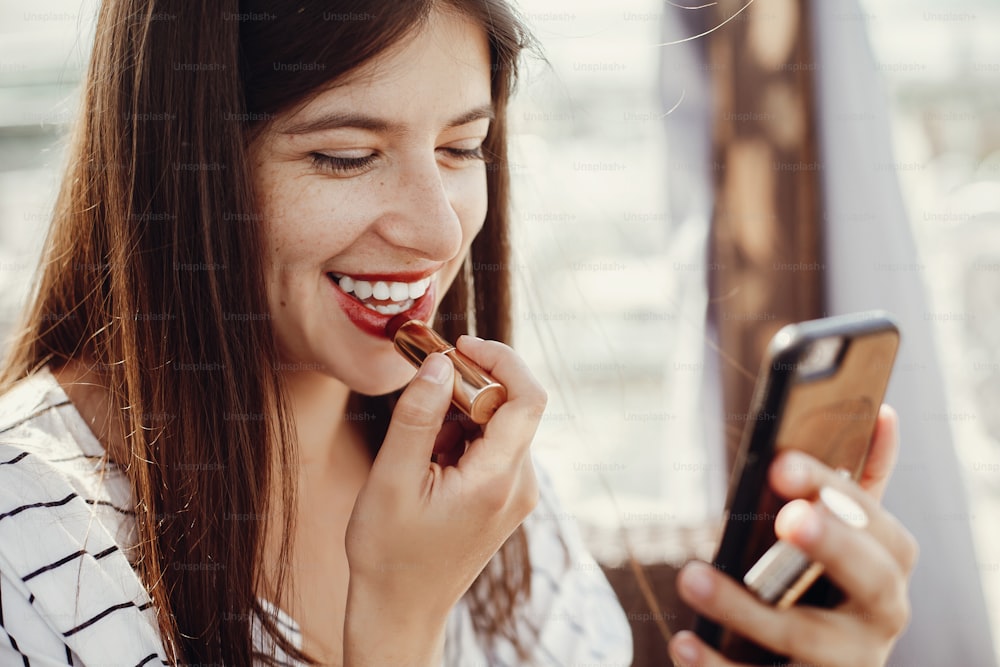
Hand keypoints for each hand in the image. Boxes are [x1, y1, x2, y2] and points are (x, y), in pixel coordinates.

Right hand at [343, 336, 544, 665]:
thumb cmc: (389, 553)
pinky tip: (428, 461)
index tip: (459, 344)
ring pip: (499, 426)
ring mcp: (515, 494)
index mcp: (498, 480)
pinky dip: (462, 436)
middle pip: (512, 407)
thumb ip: (417, 416)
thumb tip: (437, 362)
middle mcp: (520, 485)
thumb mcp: (392, 479)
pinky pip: (492, 447)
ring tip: (417, 444)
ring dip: (461, 413)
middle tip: (422, 381)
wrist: (399, 610)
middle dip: (469, 384)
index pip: (526, 397)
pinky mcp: (504, 499)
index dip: (500, 359)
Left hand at [670, 404, 918, 665]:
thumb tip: (882, 413)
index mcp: (889, 565)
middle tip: (787, 517)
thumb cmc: (830, 588)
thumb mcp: (850, 540)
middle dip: (830, 545)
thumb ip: (858, 485)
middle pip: (868, 579)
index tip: (784, 464)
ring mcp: (845, 661)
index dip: (834, 492)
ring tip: (691, 576)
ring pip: (802, 638)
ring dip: (743, 607)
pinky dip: (716, 664)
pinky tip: (682, 642)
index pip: (876, 523)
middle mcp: (880, 615)